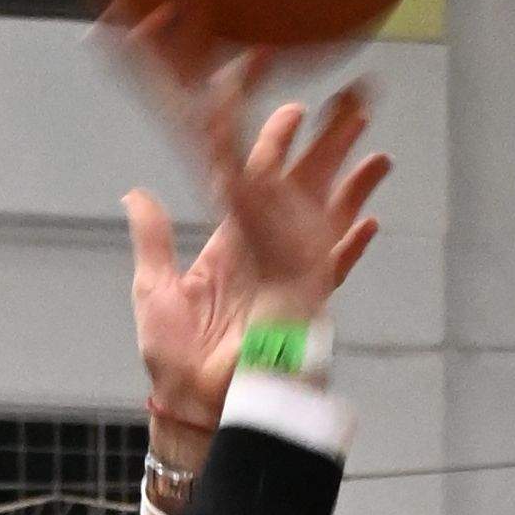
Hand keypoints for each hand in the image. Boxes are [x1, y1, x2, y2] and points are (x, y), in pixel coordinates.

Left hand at [121, 46, 387, 456]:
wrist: (194, 405)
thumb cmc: (173, 358)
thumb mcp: (153, 288)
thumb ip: (153, 238)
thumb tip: (135, 194)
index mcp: (232, 243)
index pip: (259, 179)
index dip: (276, 142)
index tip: (293, 110)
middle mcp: (266, 252)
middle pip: (305, 188)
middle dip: (331, 150)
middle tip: (353, 109)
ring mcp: (290, 276)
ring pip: (329, 219)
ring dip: (354, 186)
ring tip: (378, 154)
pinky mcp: (304, 304)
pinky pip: (333, 269)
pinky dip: (350, 247)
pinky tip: (371, 222)